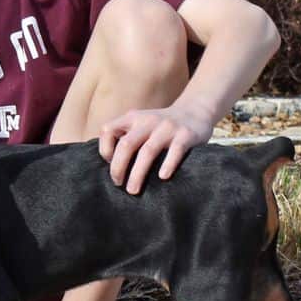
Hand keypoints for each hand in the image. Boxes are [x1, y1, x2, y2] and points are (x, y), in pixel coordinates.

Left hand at [99, 104, 213, 194]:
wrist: (196, 110)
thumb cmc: (162, 126)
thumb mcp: (141, 123)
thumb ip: (127, 136)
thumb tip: (111, 166)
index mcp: (133, 118)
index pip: (108, 130)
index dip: (104, 149)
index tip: (109, 164)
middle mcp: (148, 121)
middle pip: (126, 145)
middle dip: (118, 167)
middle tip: (118, 184)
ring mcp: (167, 127)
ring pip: (147, 151)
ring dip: (138, 173)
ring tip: (133, 190)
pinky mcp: (185, 135)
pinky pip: (175, 151)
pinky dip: (168, 164)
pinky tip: (163, 177)